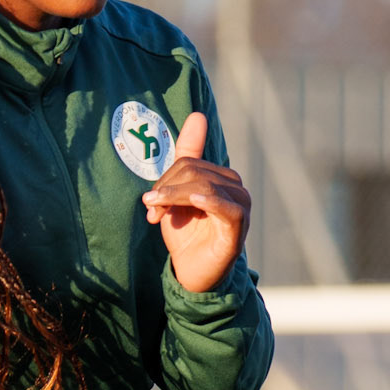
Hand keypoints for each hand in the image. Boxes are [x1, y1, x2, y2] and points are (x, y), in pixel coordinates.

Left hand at [141, 110, 250, 293]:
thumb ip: (184, 159)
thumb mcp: (178, 195)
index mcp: (221, 177)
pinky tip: (196, 201)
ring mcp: (240, 207)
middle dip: (167, 190)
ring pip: (205, 187)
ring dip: (175, 198)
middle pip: (195, 172)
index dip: (166, 179)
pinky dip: (211, 202)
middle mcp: (235, 187)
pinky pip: (227, 208)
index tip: (149, 202)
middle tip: (150, 210)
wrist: (193, 274)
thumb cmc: (186, 234)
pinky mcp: (238, 228)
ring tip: (156, 214)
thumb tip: (198, 115)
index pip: (189, 162)